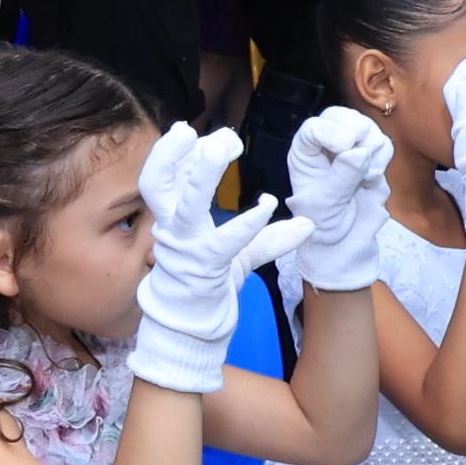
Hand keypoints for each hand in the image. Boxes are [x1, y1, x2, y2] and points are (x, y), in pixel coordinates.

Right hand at [129, 124, 309, 393]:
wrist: (189, 333)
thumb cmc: (207, 289)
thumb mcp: (239, 258)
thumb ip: (268, 239)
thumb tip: (306, 223)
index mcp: (173, 221)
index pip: (163, 177)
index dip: (173, 152)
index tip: (193, 133)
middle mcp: (172, 231)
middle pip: (158, 182)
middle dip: (175, 153)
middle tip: (201, 131)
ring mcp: (185, 250)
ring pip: (185, 204)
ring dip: (201, 174)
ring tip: (221, 147)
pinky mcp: (204, 269)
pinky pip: (225, 243)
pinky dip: (246, 224)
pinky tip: (266, 206)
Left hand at [285, 107, 396, 291]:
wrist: (345, 242)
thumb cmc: (322, 225)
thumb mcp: (325, 205)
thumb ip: (341, 177)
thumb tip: (359, 151)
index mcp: (304, 153)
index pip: (315, 127)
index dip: (332, 131)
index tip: (344, 147)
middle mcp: (325, 145)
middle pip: (342, 117)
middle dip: (356, 132)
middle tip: (361, 156)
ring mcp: (350, 148)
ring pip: (367, 127)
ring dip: (372, 148)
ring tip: (365, 177)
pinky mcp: (371, 156)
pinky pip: (383, 144)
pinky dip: (382, 158)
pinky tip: (371, 178)